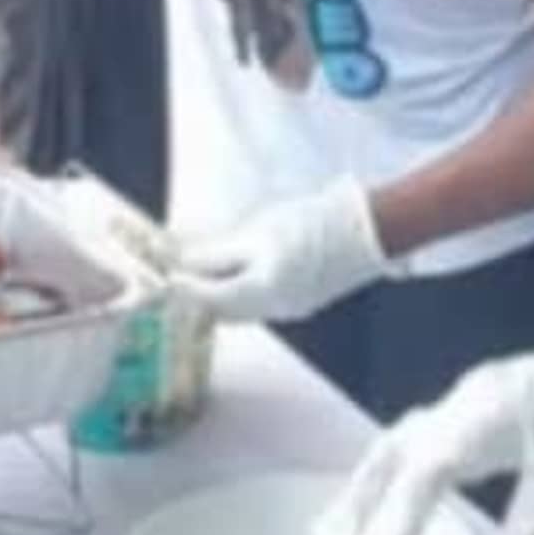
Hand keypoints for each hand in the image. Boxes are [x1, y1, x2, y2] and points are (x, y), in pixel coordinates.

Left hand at [172, 182, 388, 328]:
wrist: (366, 230)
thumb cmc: (314, 223)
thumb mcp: (259, 231)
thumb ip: (221, 252)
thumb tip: (187, 262)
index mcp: (262, 290)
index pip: (210, 298)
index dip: (184, 288)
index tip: (167, 276)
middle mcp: (274, 309)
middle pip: (224, 312)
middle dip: (199, 296)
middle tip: (179, 276)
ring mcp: (290, 309)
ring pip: (242, 310)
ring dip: (220, 295)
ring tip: (204, 273)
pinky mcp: (301, 302)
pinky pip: (260, 305)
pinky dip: (241, 293)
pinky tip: (236, 274)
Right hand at [321, 310, 533, 534]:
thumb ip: (530, 531)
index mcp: (479, 419)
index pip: (418, 482)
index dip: (389, 534)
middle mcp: (462, 403)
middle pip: (392, 456)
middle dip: (357, 509)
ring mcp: (468, 399)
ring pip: (401, 443)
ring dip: (369, 489)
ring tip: (339, 534)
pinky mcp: (480, 403)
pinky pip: (422, 436)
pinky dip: (399, 472)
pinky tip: (394, 498)